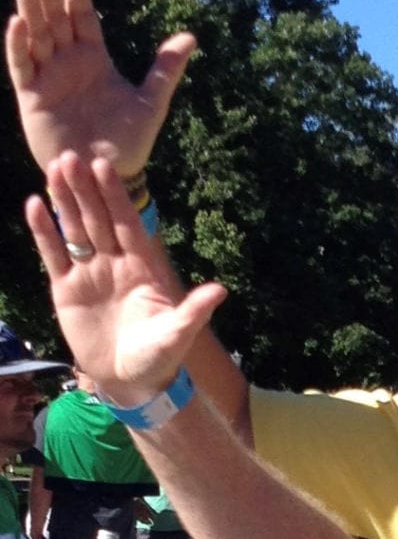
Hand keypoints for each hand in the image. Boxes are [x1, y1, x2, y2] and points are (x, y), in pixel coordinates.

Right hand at [7, 0, 193, 176]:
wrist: (107, 176)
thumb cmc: (129, 143)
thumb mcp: (151, 103)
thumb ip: (165, 69)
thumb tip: (191, 37)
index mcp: (95, 58)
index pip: (83, 16)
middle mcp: (68, 62)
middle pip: (56, 18)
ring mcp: (48, 77)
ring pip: (36, 35)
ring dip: (29, 8)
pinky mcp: (32, 97)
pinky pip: (22, 66)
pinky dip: (19, 45)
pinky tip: (18, 22)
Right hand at [26, 154, 224, 405]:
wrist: (131, 381)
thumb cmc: (159, 357)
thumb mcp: (177, 335)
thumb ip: (194, 310)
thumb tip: (221, 290)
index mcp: (141, 267)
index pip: (126, 223)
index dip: (115, 196)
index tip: (104, 166)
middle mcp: (114, 263)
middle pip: (97, 218)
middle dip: (85, 188)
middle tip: (71, 156)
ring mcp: (89, 273)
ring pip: (74, 229)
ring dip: (63, 200)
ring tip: (52, 169)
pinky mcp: (66, 289)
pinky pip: (53, 255)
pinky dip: (44, 232)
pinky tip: (34, 205)